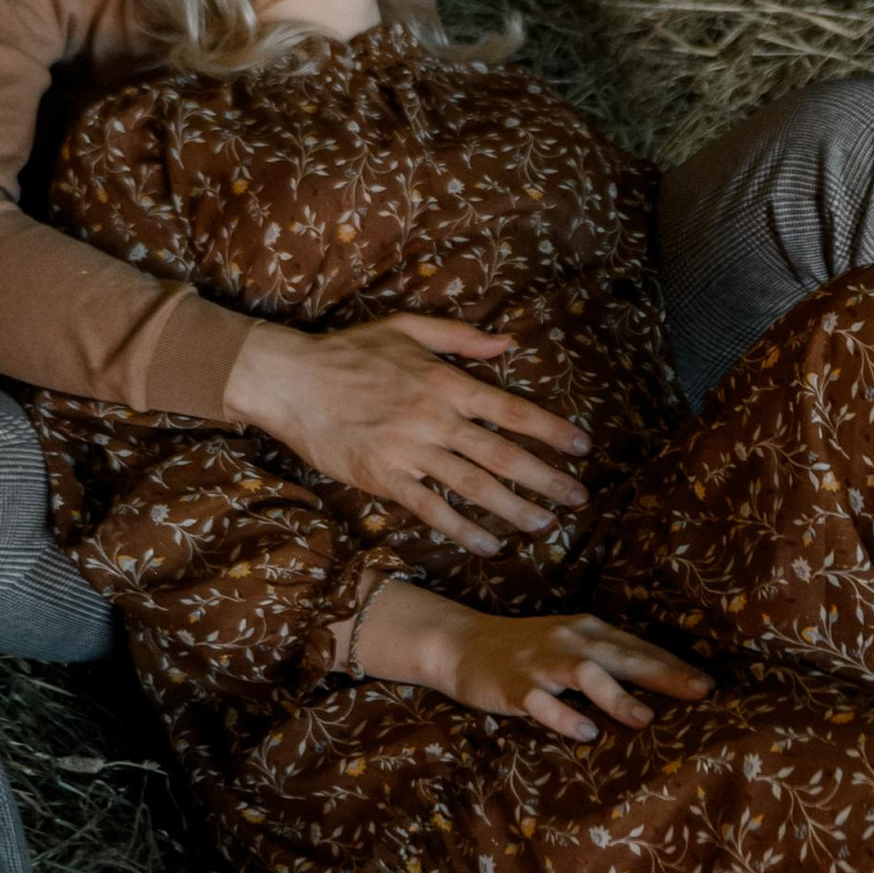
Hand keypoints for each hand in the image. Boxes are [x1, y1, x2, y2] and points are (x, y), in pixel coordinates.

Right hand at [226, 314, 590, 554]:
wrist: (290, 380)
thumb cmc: (349, 352)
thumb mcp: (407, 328)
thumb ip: (461, 337)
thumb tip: (508, 343)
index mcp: (446, 382)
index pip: (512, 411)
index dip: (552, 430)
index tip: (583, 448)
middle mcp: (434, 417)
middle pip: (503, 455)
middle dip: (546, 480)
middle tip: (578, 499)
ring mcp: (409, 451)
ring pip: (474, 486)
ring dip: (515, 509)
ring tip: (546, 527)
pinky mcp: (382, 478)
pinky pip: (431, 509)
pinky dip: (463, 529)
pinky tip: (489, 544)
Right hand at [343, 576, 711, 741]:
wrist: (461, 644)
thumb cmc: (526, 653)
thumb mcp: (570, 648)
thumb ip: (607, 663)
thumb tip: (658, 685)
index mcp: (589, 631)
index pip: (639, 647)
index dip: (674, 665)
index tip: (711, 686)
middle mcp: (570, 641)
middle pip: (624, 656)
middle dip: (664, 674)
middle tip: (700, 692)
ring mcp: (541, 663)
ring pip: (585, 674)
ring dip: (617, 696)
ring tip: (645, 718)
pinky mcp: (513, 686)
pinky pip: (541, 703)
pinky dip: (564, 716)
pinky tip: (585, 732)